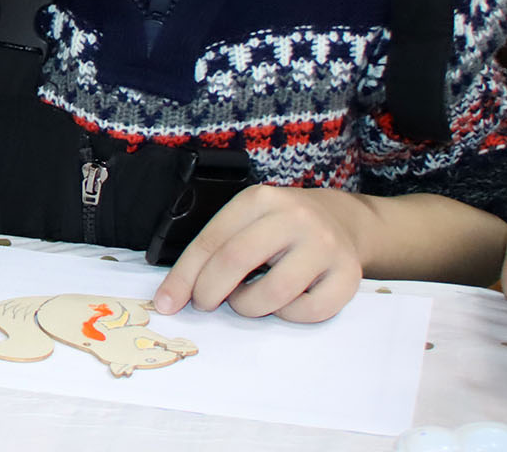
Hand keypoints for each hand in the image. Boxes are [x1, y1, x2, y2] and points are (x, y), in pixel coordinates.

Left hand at [153, 185, 364, 322]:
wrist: (342, 221)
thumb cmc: (280, 228)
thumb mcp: (246, 221)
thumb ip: (215, 250)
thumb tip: (173, 295)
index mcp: (259, 200)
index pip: (211, 241)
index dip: (184, 276)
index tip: (166, 303)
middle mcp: (294, 218)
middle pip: (236, 261)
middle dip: (209, 291)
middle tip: (204, 305)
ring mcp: (325, 246)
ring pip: (274, 293)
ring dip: (249, 306)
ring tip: (247, 300)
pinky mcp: (349, 275)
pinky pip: (310, 312)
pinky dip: (288, 316)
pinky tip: (284, 302)